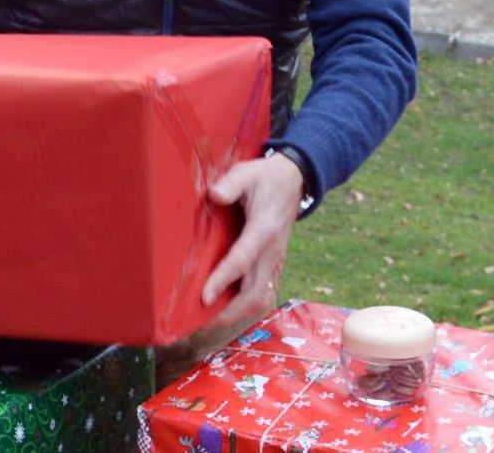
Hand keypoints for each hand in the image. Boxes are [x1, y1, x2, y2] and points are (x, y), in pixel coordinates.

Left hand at [201, 151, 305, 330]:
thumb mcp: (248, 173)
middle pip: (254, 293)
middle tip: (198, 320)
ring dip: (236, 313)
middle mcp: (271, 251)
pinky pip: (263, 294)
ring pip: (260, 299)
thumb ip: (231, 184)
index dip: (223, 280)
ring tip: (208, 320)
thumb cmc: (265, 178)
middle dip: (228, 312)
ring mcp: (275, 261)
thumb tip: (215, 195)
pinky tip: (224, 310)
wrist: (295, 180)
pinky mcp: (273, 265)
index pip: (242, 260)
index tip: (204, 298)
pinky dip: (244, 307)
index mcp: (263, 229)